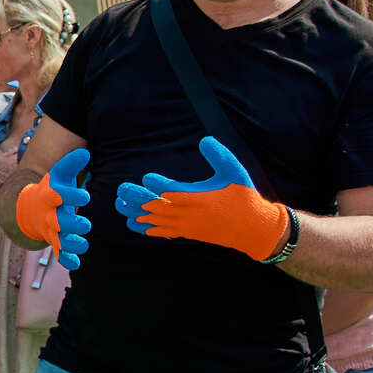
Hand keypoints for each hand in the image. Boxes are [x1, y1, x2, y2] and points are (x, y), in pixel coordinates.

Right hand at [15, 148, 91, 269]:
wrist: (32, 207)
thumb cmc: (53, 188)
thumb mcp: (59, 173)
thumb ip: (71, 163)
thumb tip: (85, 152)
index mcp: (49, 196)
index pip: (56, 196)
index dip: (69, 196)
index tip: (85, 196)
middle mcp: (48, 215)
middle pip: (56, 222)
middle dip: (70, 225)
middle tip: (86, 225)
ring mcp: (51, 231)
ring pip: (58, 240)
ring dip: (69, 244)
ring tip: (83, 244)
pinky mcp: (55, 242)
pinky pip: (59, 254)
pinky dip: (66, 260)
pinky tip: (76, 264)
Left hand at [115, 136, 288, 260]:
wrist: (252, 228)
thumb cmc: (243, 197)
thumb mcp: (234, 171)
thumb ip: (219, 155)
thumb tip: (204, 139)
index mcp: (199, 198)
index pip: (173, 192)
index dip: (158, 185)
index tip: (147, 177)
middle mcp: (189, 213)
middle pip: (157, 206)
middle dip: (137, 198)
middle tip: (121, 189)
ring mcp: (186, 225)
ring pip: (155, 220)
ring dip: (136, 212)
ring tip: (120, 204)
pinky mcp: (186, 233)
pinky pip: (161, 232)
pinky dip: (145, 228)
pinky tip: (132, 222)